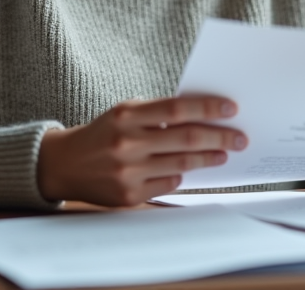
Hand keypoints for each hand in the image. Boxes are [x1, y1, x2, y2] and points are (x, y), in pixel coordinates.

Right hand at [36, 95, 246, 206]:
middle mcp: (128, 142)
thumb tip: (202, 116)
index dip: (208, 108)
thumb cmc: (103, 133)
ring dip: (208, 159)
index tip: (231, 109)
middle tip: (240, 138)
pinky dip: (181, 175)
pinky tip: (188, 169)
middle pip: (187, 138)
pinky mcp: (129, 195)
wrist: (64, 164)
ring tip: (223, 154)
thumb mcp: (124, 113)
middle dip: (220, 137)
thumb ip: (158, 113)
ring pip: (182, 163)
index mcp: (127, 115)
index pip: (177, 109)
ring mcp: (128, 171)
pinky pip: (168, 184)